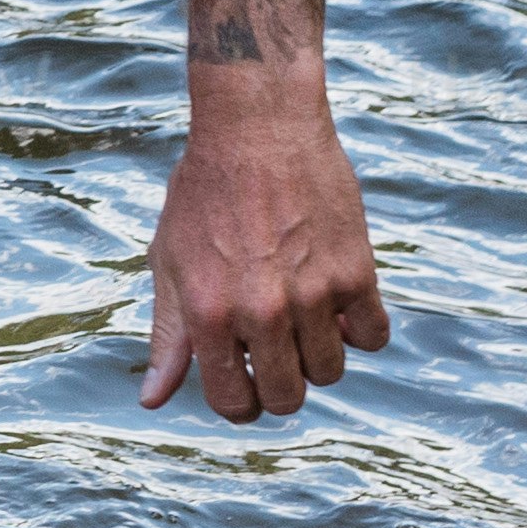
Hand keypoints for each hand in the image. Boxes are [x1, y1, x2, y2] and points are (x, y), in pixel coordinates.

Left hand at [141, 80, 391, 422]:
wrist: (258, 124)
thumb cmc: (205, 192)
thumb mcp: (169, 261)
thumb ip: (168, 337)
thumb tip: (152, 400)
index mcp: (209, 314)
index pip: (233, 403)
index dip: (240, 402)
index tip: (246, 381)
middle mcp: (262, 310)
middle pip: (287, 398)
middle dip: (281, 385)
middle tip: (277, 349)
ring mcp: (313, 293)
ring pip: (331, 371)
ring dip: (319, 353)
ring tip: (303, 313)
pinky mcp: (356, 270)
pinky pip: (373, 336)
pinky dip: (361, 327)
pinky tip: (339, 299)